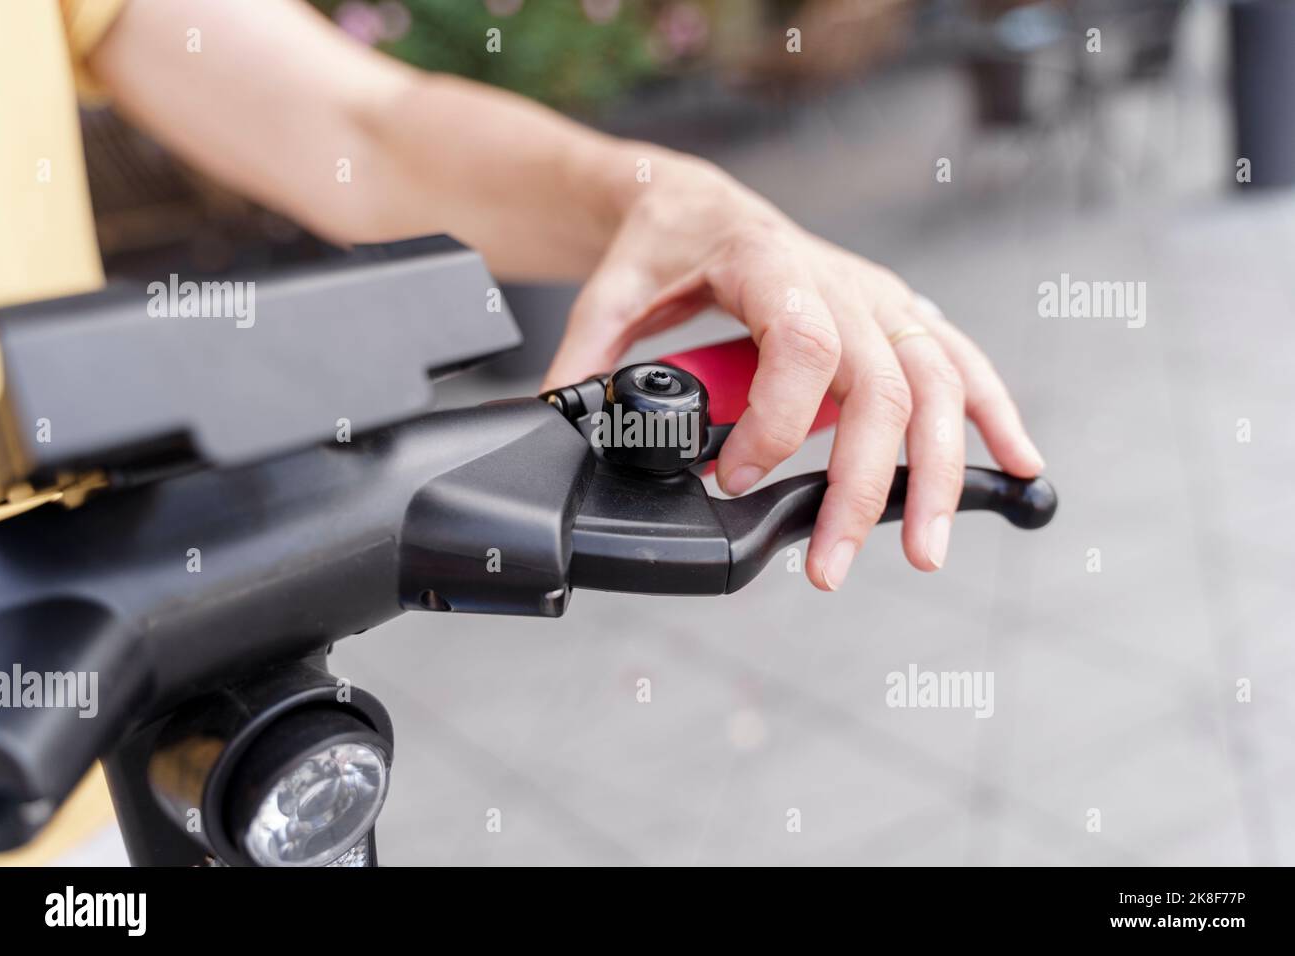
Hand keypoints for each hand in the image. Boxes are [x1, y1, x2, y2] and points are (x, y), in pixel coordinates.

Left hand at [542, 156, 1044, 590]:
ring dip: (938, 473)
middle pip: (883, 387)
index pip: (803, 346)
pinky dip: (994, 415)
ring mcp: (878, 298)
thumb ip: (587, 356)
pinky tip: (1018, 466)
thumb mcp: (612, 290)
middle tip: (835, 565)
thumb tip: (561, 420)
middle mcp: (841, 280)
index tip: (732, 477)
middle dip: (866, 487)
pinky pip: (960, 364)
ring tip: (926, 549)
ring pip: (936, 385)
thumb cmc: (665, 240)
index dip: (778, 423)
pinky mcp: (896, 315)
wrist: (700, 197)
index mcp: (769, 262)